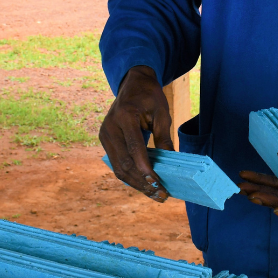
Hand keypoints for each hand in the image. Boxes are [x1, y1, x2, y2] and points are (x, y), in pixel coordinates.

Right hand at [99, 66, 174, 200]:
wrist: (132, 83)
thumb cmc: (150, 96)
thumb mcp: (162, 112)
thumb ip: (164, 137)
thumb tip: (172, 162)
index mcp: (125, 116)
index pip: (134, 147)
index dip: (144, 168)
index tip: (157, 183)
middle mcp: (110, 127)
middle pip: (124, 162)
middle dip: (142, 181)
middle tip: (161, 194)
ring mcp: (105, 135)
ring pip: (118, 167)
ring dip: (136, 183)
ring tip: (154, 194)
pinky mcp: (106, 140)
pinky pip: (117, 163)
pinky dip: (130, 176)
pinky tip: (144, 184)